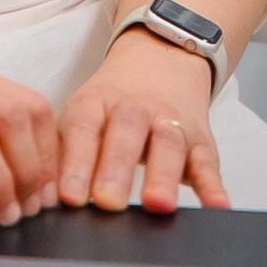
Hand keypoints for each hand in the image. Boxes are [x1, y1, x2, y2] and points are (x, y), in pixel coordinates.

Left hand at [57, 28, 230, 213]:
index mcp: (96, 101)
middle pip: (125, 135)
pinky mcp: (200, 141)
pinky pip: (208, 163)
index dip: (76, 162)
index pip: (84, 129)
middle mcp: (134, 108)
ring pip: (167, 145)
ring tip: (158, 204)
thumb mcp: (85, 114)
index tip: (70, 196)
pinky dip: (214, 187)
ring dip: (163, 175)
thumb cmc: (112, 103)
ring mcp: (169, 121)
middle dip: (116, 169)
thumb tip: (49, 196)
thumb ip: (69, 152)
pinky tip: (217, 207)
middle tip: (108, 202)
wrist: (159, 60)